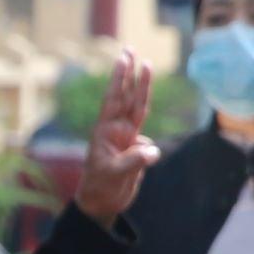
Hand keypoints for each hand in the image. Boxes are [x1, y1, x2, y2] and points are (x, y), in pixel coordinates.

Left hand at [75, 48, 159, 223]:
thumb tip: (152, 150)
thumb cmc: (101, 188)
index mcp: (106, 131)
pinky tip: (144, 163)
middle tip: (130, 48)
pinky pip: (147, 142)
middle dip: (129, 72)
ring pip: (138, 108)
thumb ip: (133, 162)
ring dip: (141, 88)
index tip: (127, 59)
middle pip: (127, 96)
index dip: (122, 79)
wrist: (100, 205)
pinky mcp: (136, 151)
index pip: (117, 100)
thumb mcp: (114, 175)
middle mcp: (116, 130)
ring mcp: (127, 139)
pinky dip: (150, 148)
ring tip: (146, 65)